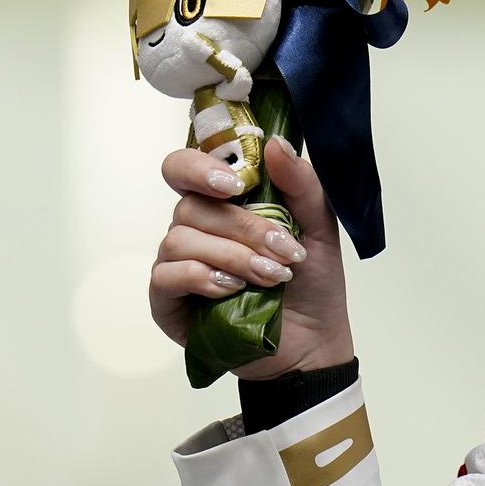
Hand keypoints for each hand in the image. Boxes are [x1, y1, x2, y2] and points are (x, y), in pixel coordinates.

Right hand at [149, 135, 352, 380]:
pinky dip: (202, 278)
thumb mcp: (319, 228)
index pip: (186, 168)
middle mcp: (195, 229)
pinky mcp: (167, 301)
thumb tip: (275, 144)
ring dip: (232, 256)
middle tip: (283, 249)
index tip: (235, 184)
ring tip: (271, 277)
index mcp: (224, 204)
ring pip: (178, 240)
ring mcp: (177, 264)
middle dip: (243, 228)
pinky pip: (165, 277)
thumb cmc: (313, 281)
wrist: (313, 341)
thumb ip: (301, 184)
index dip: (199, 168)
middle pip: (190, 206)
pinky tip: (233, 290)